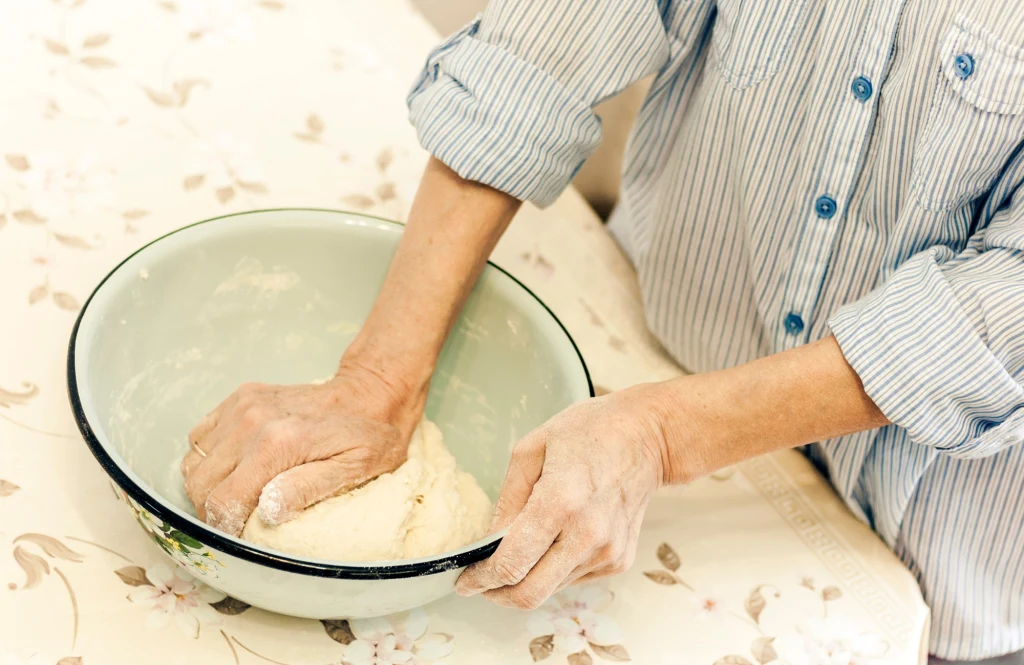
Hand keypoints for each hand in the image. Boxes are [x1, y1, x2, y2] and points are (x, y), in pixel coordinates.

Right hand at [180, 362, 425, 536]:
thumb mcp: (355, 470)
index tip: (238, 538)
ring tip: (236, 496)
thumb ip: (308, 489)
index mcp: (279, 443)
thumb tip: (267, 511)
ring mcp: (243, 405)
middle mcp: (253, 420)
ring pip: (195, 461)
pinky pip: (201, 436)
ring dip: (208, 485)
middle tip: (235, 523)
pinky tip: (235, 467)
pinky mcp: (241, 398)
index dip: (223, 529)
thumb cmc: (369, 436)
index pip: (222, 501)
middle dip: (210, 511)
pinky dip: (209, 458)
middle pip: (200, 483)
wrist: (369, 392)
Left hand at [455, 386, 669, 608]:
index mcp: (560, 502)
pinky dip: (554, 570)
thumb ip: (507, 498)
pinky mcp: (618, 560)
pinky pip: (573, 579)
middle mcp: (586, 535)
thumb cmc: (590, 432)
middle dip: (497, 594)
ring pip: (550, 590)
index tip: (464, 582)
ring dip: (527, 579)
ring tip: (520, 551)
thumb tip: (489, 541)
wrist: (648, 437)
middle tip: (481, 582)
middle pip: (529, 593)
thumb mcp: (533, 448)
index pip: (511, 564)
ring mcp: (606, 552)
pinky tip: (555, 540)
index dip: (480, 580)